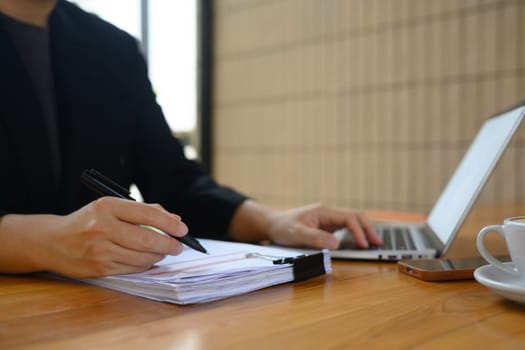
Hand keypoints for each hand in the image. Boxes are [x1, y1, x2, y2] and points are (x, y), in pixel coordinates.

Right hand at [0, 197, 187, 277]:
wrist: (53, 241)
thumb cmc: (89, 222)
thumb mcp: (111, 208)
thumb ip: (143, 211)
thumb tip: (175, 220)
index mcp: (107, 207)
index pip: (146, 214)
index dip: (169, 223)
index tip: (182, 229)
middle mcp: (102, 228)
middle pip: (147, 239)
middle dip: (169, 244)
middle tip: (179, 246)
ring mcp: (100, 250)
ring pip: (142, 257)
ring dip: (159, 256)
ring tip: (164, 251)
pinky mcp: (99, 268)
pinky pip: (132, 268)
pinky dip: (145, 264)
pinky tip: (148, 259)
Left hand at [266, 204, 380, 249]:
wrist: (274, 224)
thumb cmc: (283, 228)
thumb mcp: (296, 234)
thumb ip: (315, 238)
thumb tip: (336, 244)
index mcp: (324, 212)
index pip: (348, 218)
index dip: (358, 231)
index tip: (363, 244)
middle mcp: (329, 214)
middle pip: (355, 216)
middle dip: (368, 228)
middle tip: (378, 243)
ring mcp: (329, 220)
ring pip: (353, 221)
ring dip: (364, 230)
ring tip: (374, 243)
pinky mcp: (328, 227)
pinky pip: (347, 228)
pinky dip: (356, 234)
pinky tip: (361, 243)